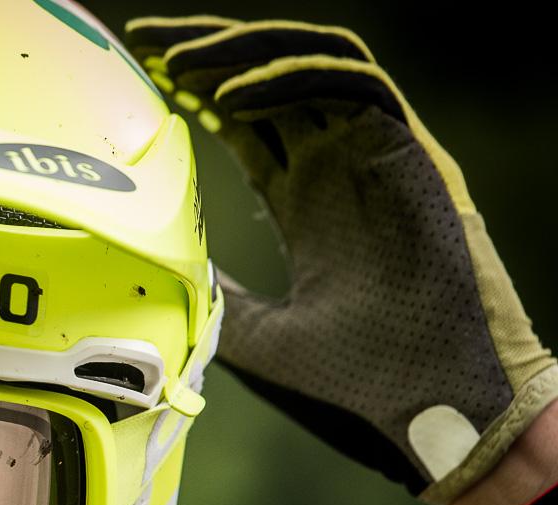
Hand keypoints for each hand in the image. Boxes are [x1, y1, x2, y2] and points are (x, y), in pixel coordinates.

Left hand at [123, 17, 557, 504]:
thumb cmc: (355, 376)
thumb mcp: (257, 334)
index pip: (246, 122)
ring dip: (244, 51)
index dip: (198, 92)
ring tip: (183, 61)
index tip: (145, 78)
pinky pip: (353, 82)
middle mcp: (338, 166)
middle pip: (268, 79)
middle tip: (148, 42)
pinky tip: (230, 99)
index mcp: (306, 198)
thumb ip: (216, 297)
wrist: (423, 399)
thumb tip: (161, 274)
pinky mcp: (407, 151)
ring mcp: (372, 154)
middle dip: (206, 51)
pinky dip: (290, 76)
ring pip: (309, 63)